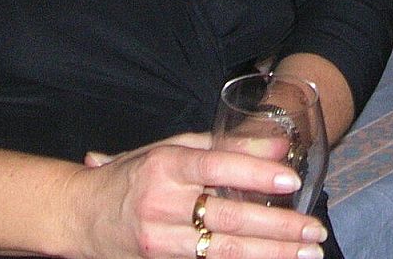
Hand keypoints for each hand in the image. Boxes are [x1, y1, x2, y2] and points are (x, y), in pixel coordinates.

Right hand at [68, 132, 326, 258]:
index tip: (290, 178)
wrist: (79, 216)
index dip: (253, 171)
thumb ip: (224, 147)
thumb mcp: (172, 150)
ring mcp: (159, 239)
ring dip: (269, 254)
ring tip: (306, 253)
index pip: (215, 166)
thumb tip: (279, 144)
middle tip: (313, 230)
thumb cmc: (133, 175)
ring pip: (222, 251)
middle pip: (226, 216)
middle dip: (276, 227)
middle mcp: (161, 203)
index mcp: (165, 164)